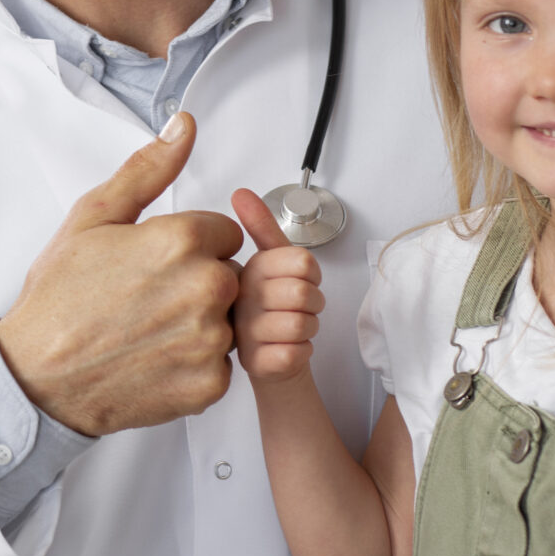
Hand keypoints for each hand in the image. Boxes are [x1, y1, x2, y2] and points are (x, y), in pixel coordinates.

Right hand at [0, 112, 244, 436]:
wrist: (37, 373)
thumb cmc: (59, 298)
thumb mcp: (93, 215)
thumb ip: (148, 168)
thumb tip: (182, 128)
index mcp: (182, 241)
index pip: (222, 232)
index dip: (188, 245)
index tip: (155, 262)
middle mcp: (204, 287)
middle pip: (228, 274)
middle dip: (195, 281)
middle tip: (146, 297)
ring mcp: (210, 338)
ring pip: (227, 319)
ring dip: (198, 322)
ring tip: (147, 327)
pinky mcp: (209, 382)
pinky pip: (220, 363)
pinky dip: (193, 363)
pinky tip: (154, 356)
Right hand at [228, 188, 326, 383]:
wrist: (267, 358)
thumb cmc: (272, 307)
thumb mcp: (271, 262)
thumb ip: (261, 226)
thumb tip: (240, 193)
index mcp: (248, 270)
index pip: (302, 262)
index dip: (312, 275)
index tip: (298, 280)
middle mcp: (241, 298)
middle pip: (304, 294)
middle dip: (314, 304)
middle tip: (298, 307)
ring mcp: (246, 332)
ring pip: (304, 325)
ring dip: (309, 329)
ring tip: (291, 327)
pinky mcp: (256, 362)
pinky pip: (298, 352)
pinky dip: (303, 351)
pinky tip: (286, 348)